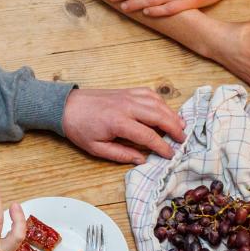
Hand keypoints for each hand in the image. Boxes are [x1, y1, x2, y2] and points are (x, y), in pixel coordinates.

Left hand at [63, 87, 187, 163]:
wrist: (66, 106)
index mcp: (118, 123)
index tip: (171, 154)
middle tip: (183, 139)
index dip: (162, 146)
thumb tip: (141, 159)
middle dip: (174, 128)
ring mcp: (128, 96)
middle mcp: (126, 107)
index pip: (148, 135)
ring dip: (171, 114)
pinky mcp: (127, 91)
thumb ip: (120, 154)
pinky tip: (166, 111)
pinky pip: (150, 94)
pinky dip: (161, 102)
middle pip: (158, 115)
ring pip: (157, 103)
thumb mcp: (96, 148)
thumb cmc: (80, 129)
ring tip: (181, 125)